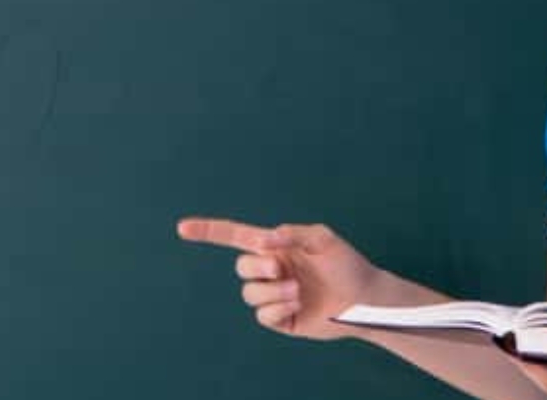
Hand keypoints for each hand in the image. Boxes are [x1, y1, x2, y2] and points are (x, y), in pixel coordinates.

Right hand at [177, 217, 381, 340]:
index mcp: (276, 247)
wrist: (364, 298)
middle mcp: (271, 269)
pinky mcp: (281, 319)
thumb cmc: (346, 263)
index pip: (236, 237)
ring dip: (272, 291)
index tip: (182, 228)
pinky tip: (296, 304)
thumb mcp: (323, 239)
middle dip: (257, 267)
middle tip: (280, 268)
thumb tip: (265, 240)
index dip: (209, 232)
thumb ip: (292, 234)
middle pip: (241, 267)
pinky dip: (275, 308)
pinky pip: (262, 315)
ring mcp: (274, 295)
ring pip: (250, 293)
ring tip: (298, 290)